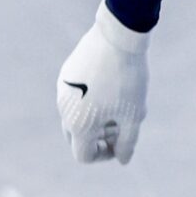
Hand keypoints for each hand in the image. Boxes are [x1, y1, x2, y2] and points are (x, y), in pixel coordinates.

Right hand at [56, 2, 149, 163]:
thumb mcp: (133, 114)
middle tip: (119, 126)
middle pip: (77, 137)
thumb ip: (128, 142)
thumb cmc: (127, 80)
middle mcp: (65, 111)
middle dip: (98, 138)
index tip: (121, 142)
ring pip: (76, 115)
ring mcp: (62, 91)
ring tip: (119, 104)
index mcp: (79, 126)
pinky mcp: (65, 74)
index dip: (104, 155)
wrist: (117, 37)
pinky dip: (90, 100)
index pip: (84, 155)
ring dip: (95, 119)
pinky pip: (75, 96)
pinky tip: (110, 85)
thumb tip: (123, 159)